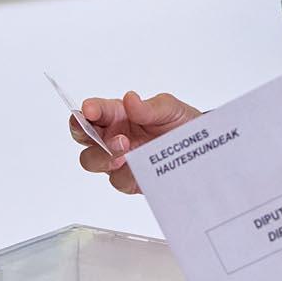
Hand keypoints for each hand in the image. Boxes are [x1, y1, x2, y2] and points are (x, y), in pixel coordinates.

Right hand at [69, 90, 202, 194]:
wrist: (198, 149)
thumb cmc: (180, 123)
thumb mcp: (170, 109)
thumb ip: (149, 107)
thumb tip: (131, 99)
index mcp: (117, 114)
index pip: (93, 111)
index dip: (87, 110)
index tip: (90, 110)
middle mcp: (112, 135)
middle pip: (83, 137)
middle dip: (90, 136)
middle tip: (119, 138)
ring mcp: (118, 159)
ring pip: (93, 161)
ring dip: (105, 157)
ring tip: (127, 153)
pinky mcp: (129, 179)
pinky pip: (117, 180)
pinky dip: (125, 175)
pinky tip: (138, 170)